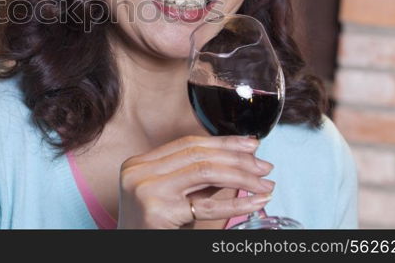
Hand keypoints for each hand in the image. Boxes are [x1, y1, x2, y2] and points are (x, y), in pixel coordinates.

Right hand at [117, 135, 273, 228]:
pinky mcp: (158, 212)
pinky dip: (237, 203)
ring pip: (205, 172)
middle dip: (237, 158)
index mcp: (138, 163)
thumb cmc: (152, 229)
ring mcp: (147, 190)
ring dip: (242, 177)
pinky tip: (255, 202)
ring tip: (264, 184)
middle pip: (198, 155)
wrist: (130, 253)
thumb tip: (236, 161)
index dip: (222, 142)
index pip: (188, 143)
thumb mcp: (169, 196)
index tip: (249, 144)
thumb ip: (195, 179)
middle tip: (264, 166)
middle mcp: (139, 172)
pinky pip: (207, 205)